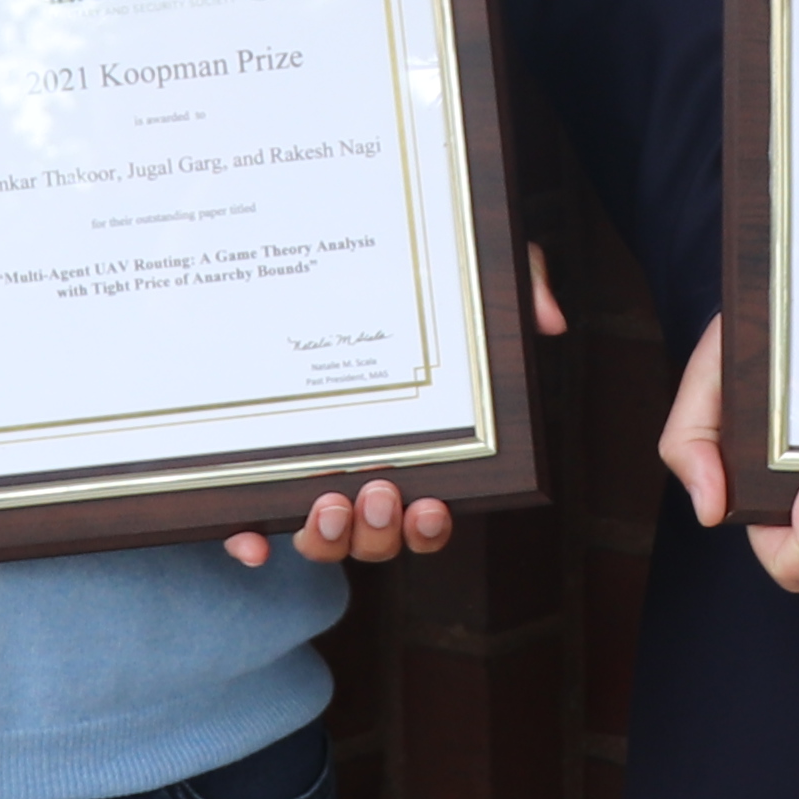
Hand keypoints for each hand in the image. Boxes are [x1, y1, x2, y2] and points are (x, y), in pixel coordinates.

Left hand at [223, 247, 565, 565]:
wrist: (315, 255)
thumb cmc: (406, 282)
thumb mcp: (463, 273)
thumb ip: (519, 287)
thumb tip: (548, 321)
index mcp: (413, 455)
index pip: (426, 517)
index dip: (429, 528)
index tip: (432, 504)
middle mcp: (360, 479)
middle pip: (375, 541)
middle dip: (381, 531)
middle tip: (381, 489)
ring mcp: (308, 478)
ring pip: (321, 543)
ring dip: (328, 541)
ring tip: (329, 502)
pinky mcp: (257, 467)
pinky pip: (252, 522)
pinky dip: (249, 542)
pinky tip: (250, 542)